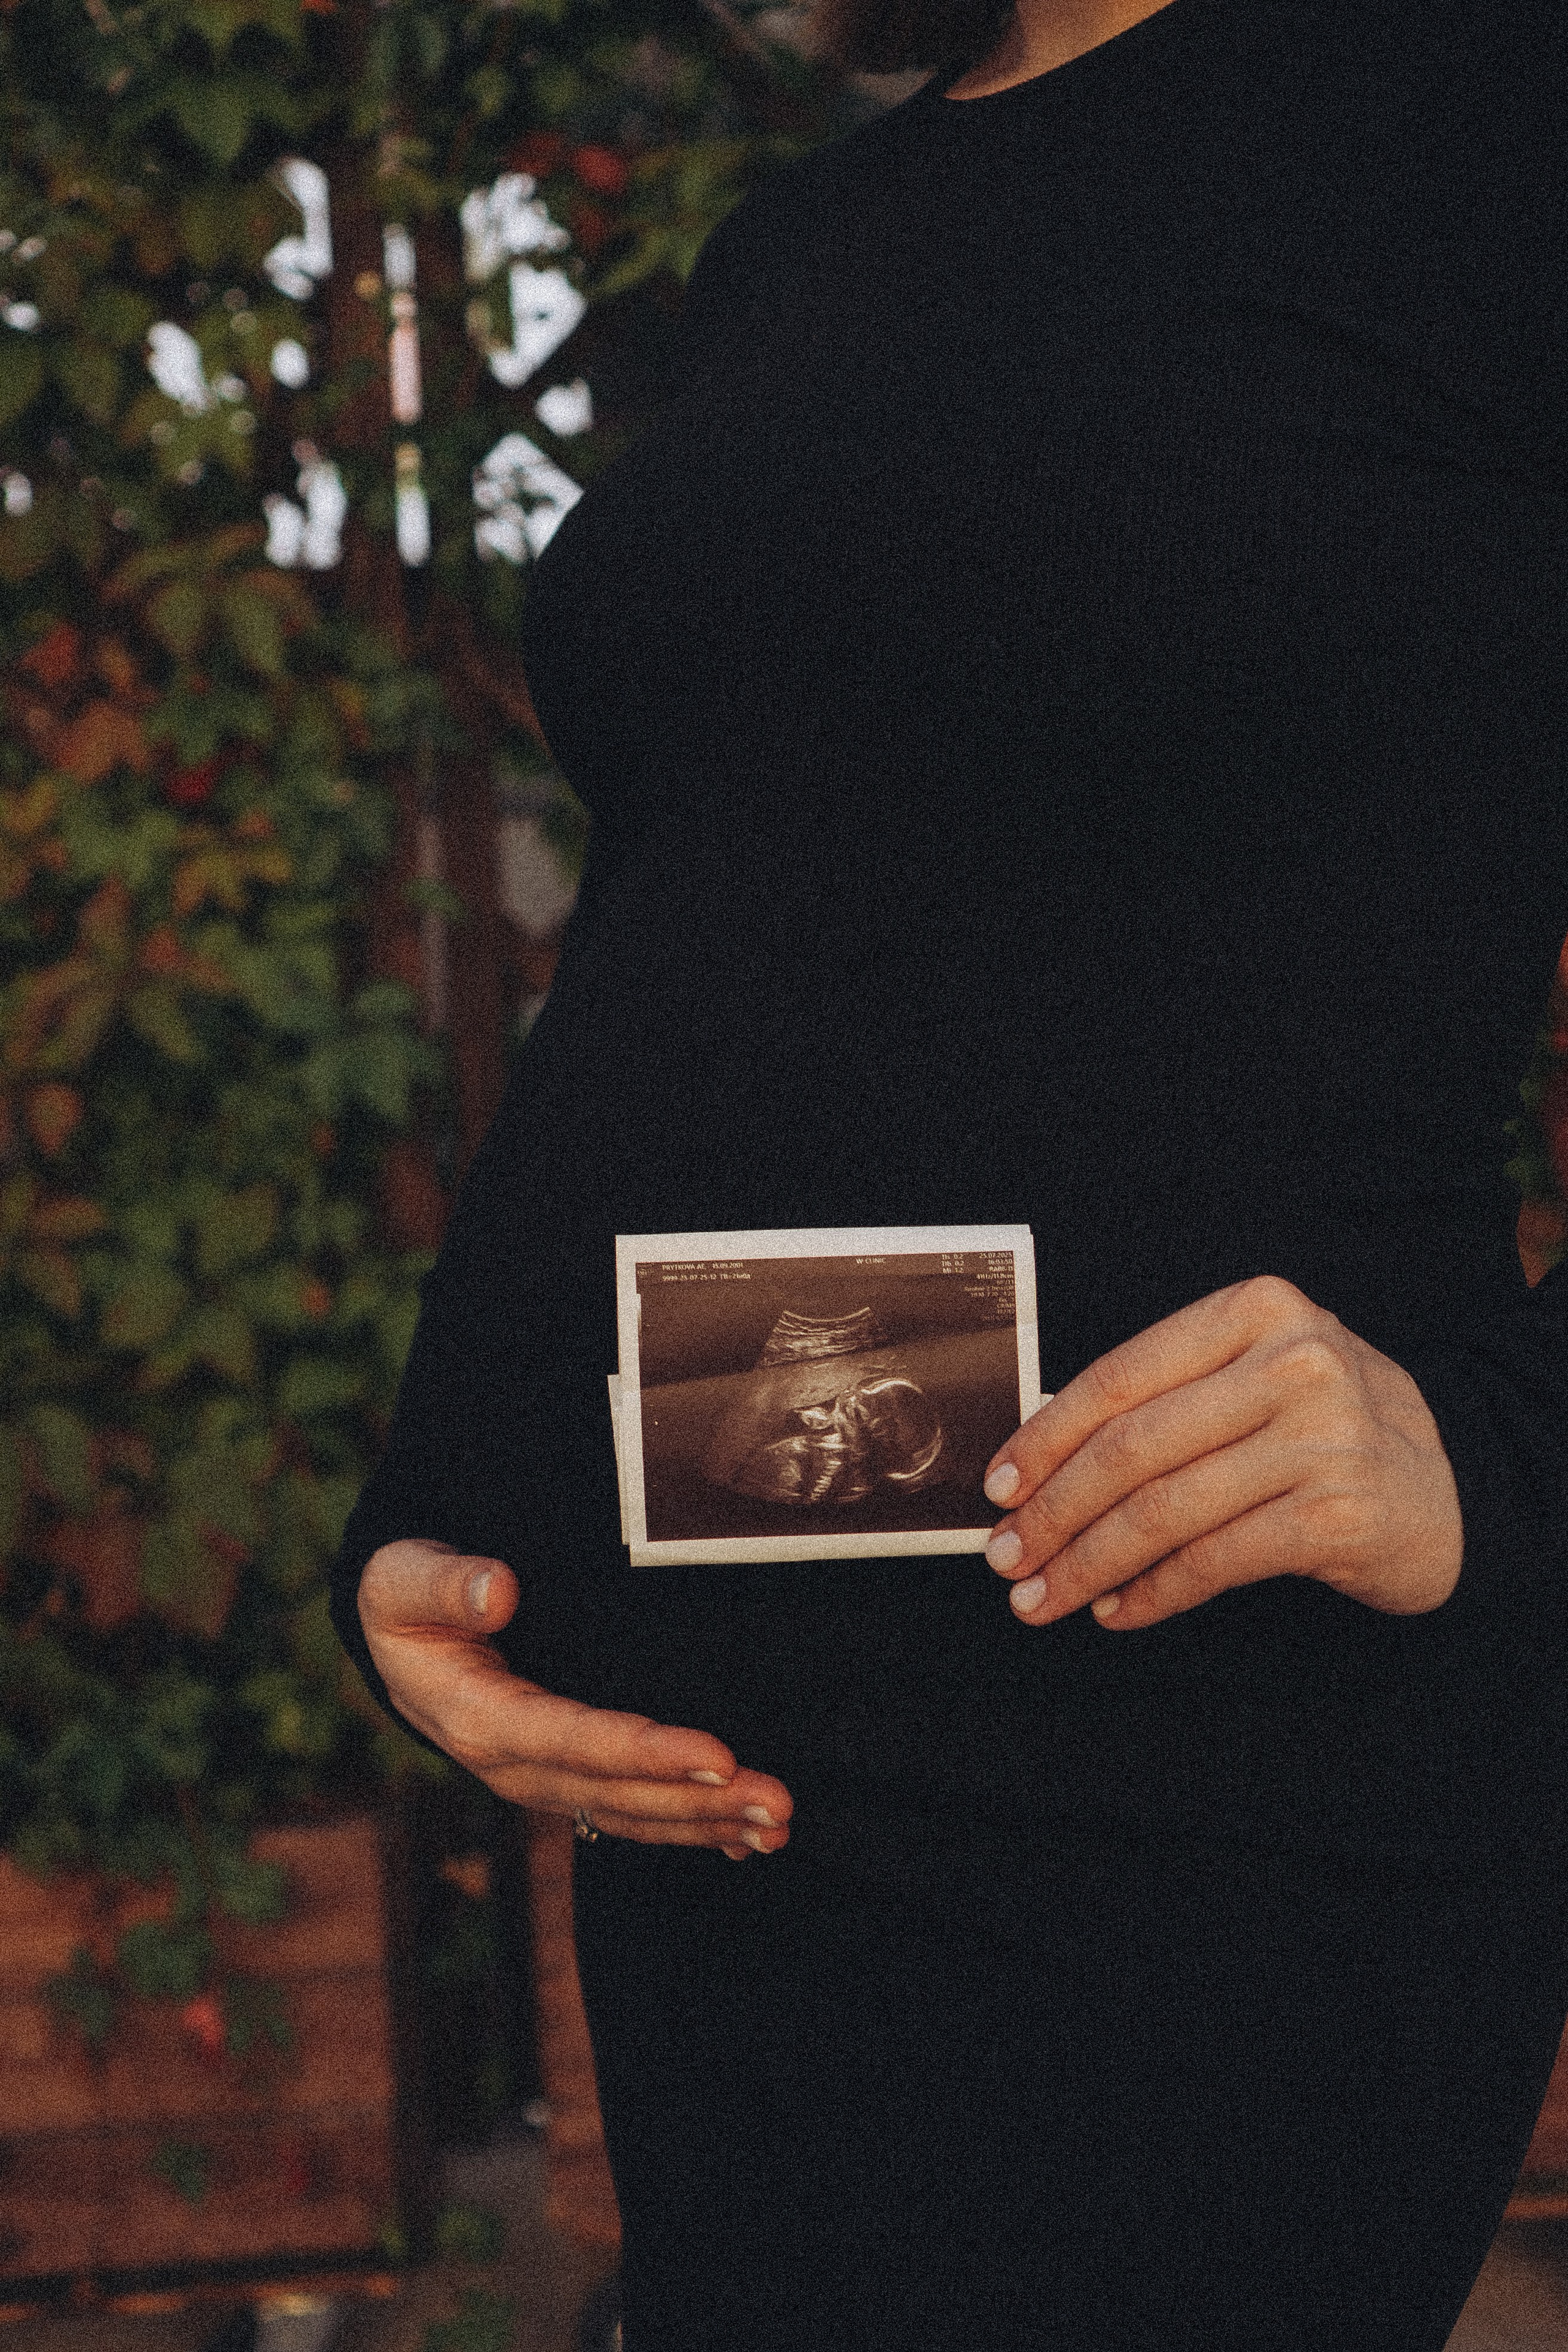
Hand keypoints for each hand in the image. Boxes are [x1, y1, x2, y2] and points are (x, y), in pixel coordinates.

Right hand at [358, 1538, 791, 1860]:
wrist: (395, 1635)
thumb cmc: (404, 1596)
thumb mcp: (399, 1580)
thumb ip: (442, 1585)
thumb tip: (496, 1590)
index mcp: (478, 1720)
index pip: (574, 1741)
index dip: (645, 1752)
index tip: (716, 1754)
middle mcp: (514, 1766)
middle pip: (616, 1792)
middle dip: (699, 1802)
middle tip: (776, 1803)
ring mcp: (543, 1779)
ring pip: (632, 1815)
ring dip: (707, 1824)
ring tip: (776, 1825)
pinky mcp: (566, 1778)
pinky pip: (630, 1814)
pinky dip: (690, 1830)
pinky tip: (745, 1843)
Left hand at [982, 1275, 1462, 1631]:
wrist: (1454, 1488)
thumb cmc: (1325, 1429)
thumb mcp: (1256, 1378)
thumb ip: (1167, 1399)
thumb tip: (1037, 1461)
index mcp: (1258, 1309)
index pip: (1120, 1377)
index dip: (1046, 1439)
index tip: (998, 1486)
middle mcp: (1294, 1362)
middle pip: (1132, 1449)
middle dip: (1053, 1512)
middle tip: (1006, 1557)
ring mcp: (1323, 1438)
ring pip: (1164, 1511)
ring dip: (1088, 1564)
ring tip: (1043, 1598)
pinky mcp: (1339, 1514)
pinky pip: (1213, 1560)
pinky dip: (1153, 1593)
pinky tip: (1118, 1612)